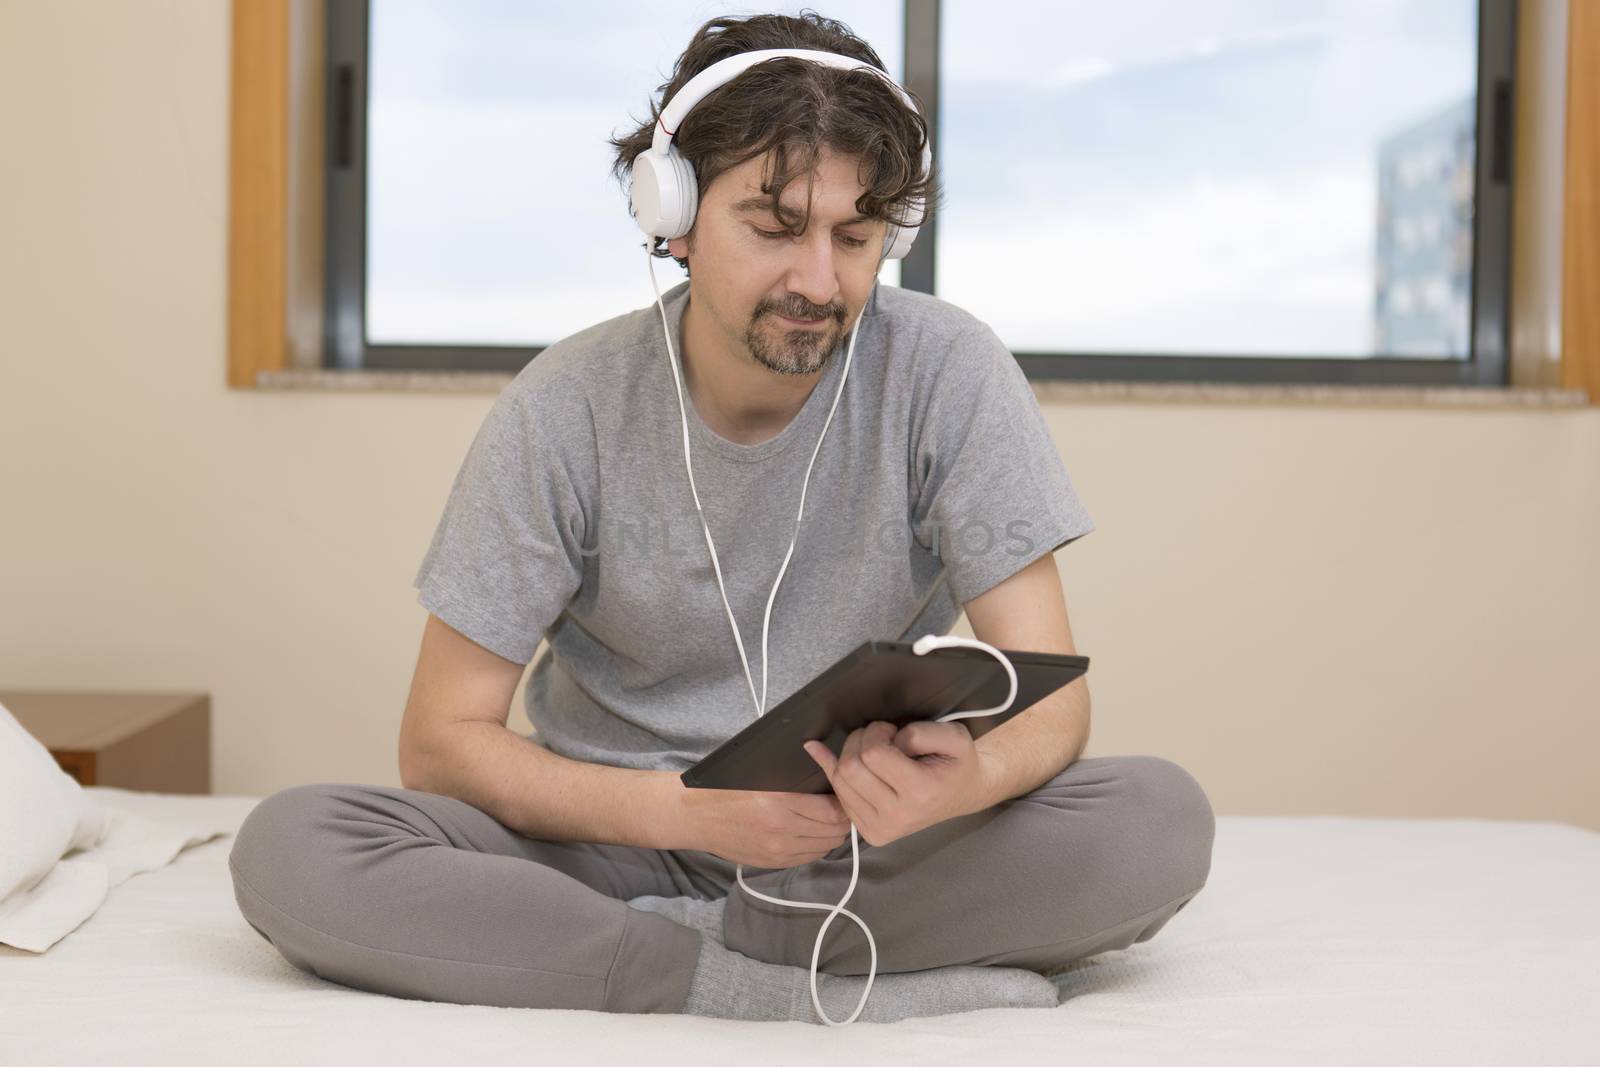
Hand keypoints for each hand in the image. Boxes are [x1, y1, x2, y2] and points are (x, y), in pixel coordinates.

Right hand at [674, 782, 852, 869]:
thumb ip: (794, 783)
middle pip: (833, 832)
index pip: (832, 811)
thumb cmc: (728, 790)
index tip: (846, 796)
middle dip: (843, 821)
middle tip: (844, 809)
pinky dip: (817, 847)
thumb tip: (829, 785)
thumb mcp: (762, 777)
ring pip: (825, 847)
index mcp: (779, 801)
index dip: (845, 804)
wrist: (698, 817)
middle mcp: (781, 829)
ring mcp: (777, 850)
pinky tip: (813, 835)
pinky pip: (809, 858)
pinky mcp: (773, 863)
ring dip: (832, 835)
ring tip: (830, 822)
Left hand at [802, 720, 989, 847]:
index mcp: (921, 792)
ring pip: (840, 781)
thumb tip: (885, 740)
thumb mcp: (954, 736)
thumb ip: (920, 732)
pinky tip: (830, 756)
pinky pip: (839, 796)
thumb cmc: (958, 762)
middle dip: (859, 740)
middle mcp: (898, 816)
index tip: (891, 730)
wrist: (964, 794)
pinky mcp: (871, 833)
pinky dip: (836, 772)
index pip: (873, 753)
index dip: (876, 731)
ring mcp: (882, 829)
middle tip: (879, 737)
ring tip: (873, 751)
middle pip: (850, 768)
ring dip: (849, 755)